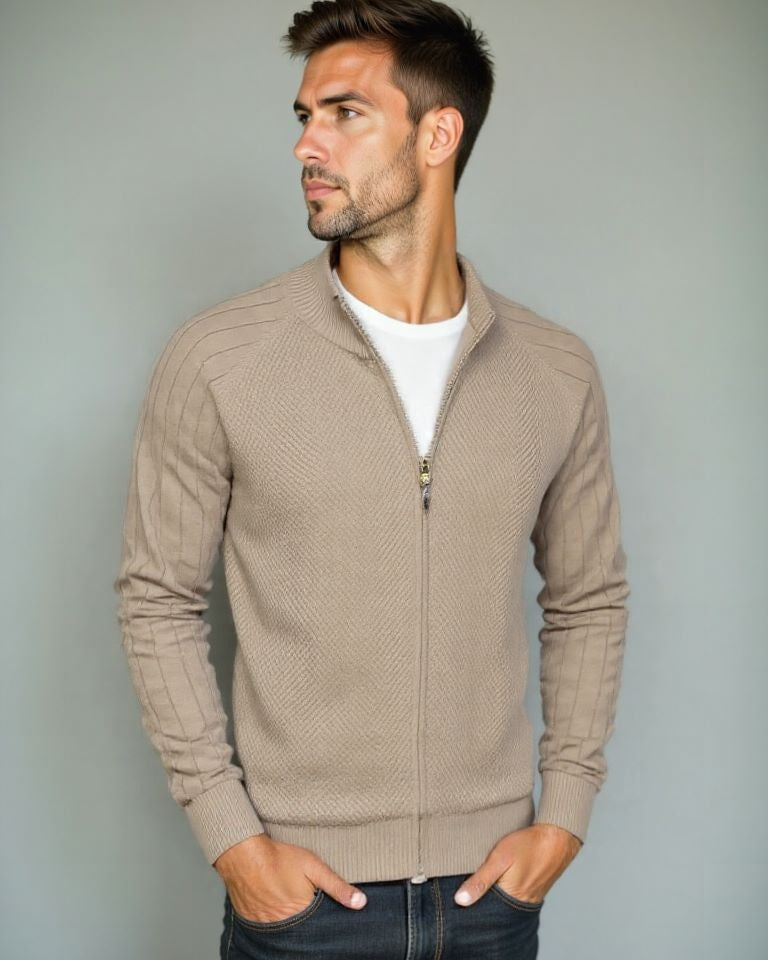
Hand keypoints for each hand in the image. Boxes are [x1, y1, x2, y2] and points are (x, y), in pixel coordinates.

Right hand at [213, 834, 367, 921]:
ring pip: (284, 931)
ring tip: (289, 904)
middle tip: (302, 903)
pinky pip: (266, 928)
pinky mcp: (252, 922)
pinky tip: (274, 906)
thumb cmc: (279, 858)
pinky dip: (272, 921)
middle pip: (301, 931)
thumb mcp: (314, 867)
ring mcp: (265, 925)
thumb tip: (361, 903)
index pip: (319, 927)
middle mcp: (283, 925)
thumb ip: (337, 886)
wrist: (243, 854)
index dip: (322, 919)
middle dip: (305, 922)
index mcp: (302, 914)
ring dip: (289, 922)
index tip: (322, 911)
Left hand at [454, 824, 581, 905]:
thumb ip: (480, 880)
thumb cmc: (528, 845)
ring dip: (493, 895)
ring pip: (503, 902)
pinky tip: (500, 879)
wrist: (558, 838)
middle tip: (466, 888)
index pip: (483, 912)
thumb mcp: (499, 858)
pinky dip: (504, 890)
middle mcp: (519, 905)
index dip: (470, 905)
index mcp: (509, 900)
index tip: (457, 899)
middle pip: (493, 909)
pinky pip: (513, 895)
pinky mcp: (533, 890)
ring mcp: (528, 898)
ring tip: (481, 882)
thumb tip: (459, 901)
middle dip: (481, 902)